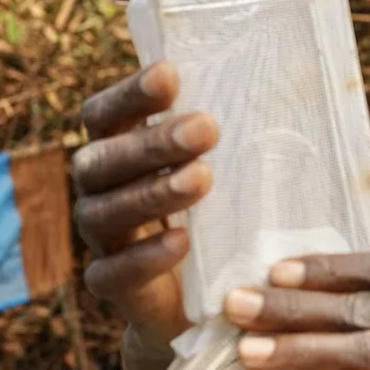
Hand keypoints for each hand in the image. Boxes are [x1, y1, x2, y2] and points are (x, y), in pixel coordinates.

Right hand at [73, 62, 217, 348]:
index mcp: (115, 148)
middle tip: (205, 129)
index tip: (170, 75)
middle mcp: (98, 188)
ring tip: (202, 179)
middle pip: (102, 159)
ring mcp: (99, 238)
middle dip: (152, 143)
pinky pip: (114, 272)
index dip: (129, 94)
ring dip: (154, 193)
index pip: (104, 114)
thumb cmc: (216, 209)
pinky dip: (145, 257)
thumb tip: (271, 77)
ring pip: (106, 212)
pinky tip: (181, 242)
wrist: (206, 294)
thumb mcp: (222, 167)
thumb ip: (222, 132)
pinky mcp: (110, 284)